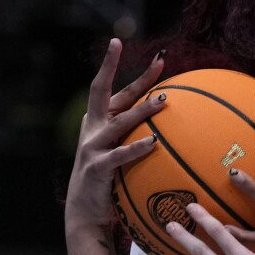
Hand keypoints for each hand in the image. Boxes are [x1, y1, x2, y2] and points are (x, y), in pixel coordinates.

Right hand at [65, 38, 166, 230]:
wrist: (85, 211)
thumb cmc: (109, 180)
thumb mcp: (120, 153)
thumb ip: (136, 137)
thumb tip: (169, 127)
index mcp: (98, 121)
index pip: (111, 88)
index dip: (119, 66)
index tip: (127, 44)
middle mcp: (92, 128)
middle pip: (106, 91)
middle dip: (119, 69)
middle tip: (151, 59)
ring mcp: (92, 146)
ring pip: (120, 122)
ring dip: (142, 110)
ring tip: (163, 100)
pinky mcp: (97, 167)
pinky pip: (120, 155)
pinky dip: (137, 148)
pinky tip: (154, 142)